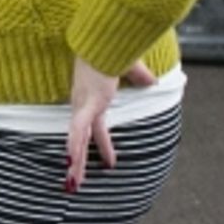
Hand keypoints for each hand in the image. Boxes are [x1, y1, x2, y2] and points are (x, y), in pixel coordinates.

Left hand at [65, 56, 154, 190]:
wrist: (104, 39)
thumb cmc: (113, 49)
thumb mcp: (131, 68)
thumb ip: (140, 76)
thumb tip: (153, 81)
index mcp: (92, 98)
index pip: (95, 127)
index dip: (101, 145)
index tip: (109, 162)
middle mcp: (84, 104)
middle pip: (80, 138)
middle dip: (79, 162)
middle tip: (76, 182)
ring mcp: (84, 104)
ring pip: (77, 139)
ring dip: (76, 162)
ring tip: (72, 183)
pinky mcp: (88, 103)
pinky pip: (80, 128)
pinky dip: (75, 145)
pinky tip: (70, 161)